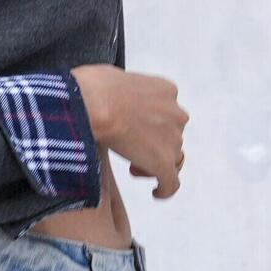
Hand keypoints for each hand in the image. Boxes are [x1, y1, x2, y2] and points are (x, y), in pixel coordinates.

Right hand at [72, 65, 188, 200]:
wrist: (95, 103)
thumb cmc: (94, 87)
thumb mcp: (114, 77)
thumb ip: (124, 91)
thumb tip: (111, 100)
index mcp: (166, 91)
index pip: (167, 112)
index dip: (151, 124)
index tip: (132, 130)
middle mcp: (175, 114)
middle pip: (172, 135)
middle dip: (153, 143)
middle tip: (131, 150)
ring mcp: (172, 139)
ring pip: (172, 158)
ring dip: (155, 163)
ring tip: (133, 168)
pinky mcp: (163, 163)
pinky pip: (171, 183)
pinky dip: (165, 189)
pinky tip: (155, 193)